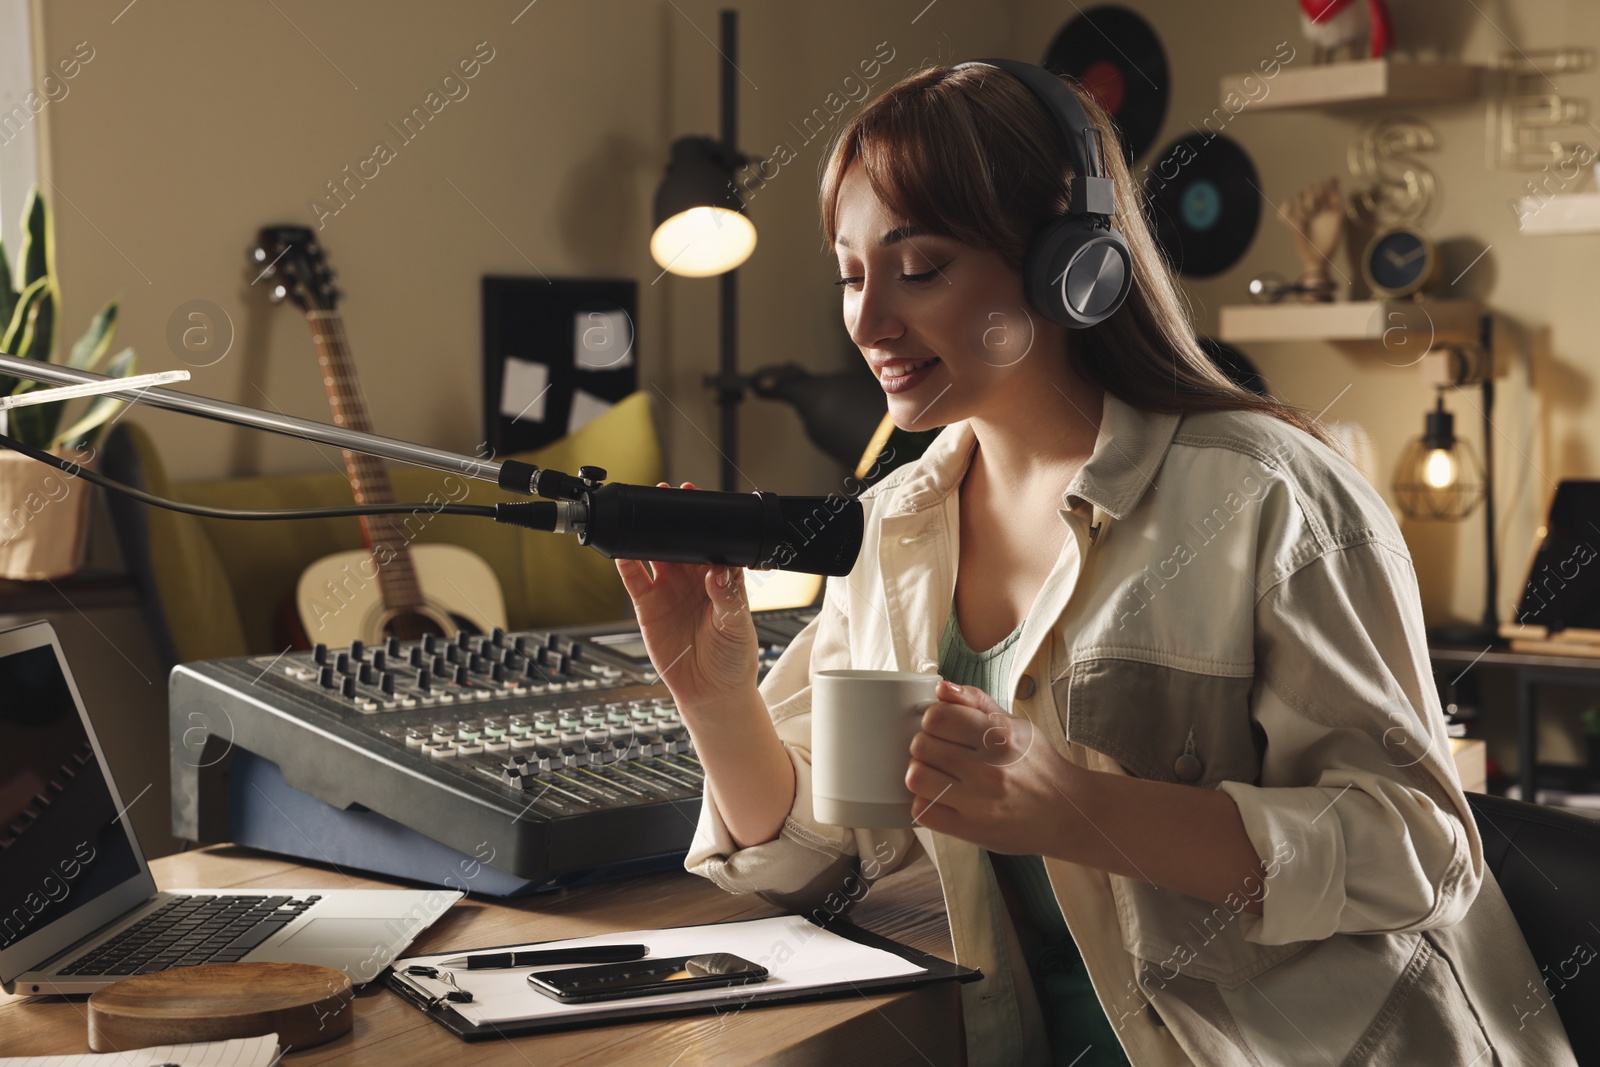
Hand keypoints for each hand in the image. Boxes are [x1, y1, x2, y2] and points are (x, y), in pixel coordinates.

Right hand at [615, 483, 759, 712]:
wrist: (711, 693)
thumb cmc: (733, 659)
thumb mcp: (737, 625)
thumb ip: (728, 596)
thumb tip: (718, 570)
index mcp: (719, 578)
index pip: (710, 541)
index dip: (703, 520)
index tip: (696, 497)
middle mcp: (692, 581)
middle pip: (680, 541)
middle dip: (673, 518)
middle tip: (665, 493)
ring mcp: (668, 591)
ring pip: (654, 554)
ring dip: (648, 534)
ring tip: (639, 512)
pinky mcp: (647, 606)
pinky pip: (634, 579)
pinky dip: (626, 563)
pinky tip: (621, 549)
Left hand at [906, 680, 1078, 854]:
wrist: (1067, 814)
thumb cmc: (1039, 766)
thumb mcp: (1016, 725)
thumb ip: (976, 702)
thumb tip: (942, 687)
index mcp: (1000, 737)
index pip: (938, 717)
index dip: (933, 718)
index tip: (941, 725)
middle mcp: (989, 769)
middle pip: (922, 745)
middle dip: (925, 743)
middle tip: (939, 750)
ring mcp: (978, 803)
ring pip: (916, 777)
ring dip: (921, 772)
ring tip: (937, 773)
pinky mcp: (971, 830)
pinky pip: (923, 811)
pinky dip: (926, 802)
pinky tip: (941, 797)